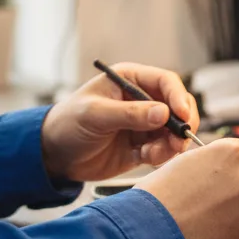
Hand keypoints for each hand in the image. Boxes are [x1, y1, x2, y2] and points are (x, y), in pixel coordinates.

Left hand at [40, 62, 198, 182]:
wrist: (54, 155)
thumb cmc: (69, 123)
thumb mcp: (96, 115)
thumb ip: (130, 114)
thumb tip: (164, 113)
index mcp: (129, 80)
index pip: (165, 82)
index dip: (178, 97)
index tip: (183, 116)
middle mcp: (140, 100)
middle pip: (176, 106)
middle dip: (181, 123)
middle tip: (180, 140)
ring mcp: (143, 124)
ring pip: (172, 130)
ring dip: (172, 143)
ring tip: (156, 153)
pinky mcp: (141, 146)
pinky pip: (161, 149)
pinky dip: (161, 155)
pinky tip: (146, 158)